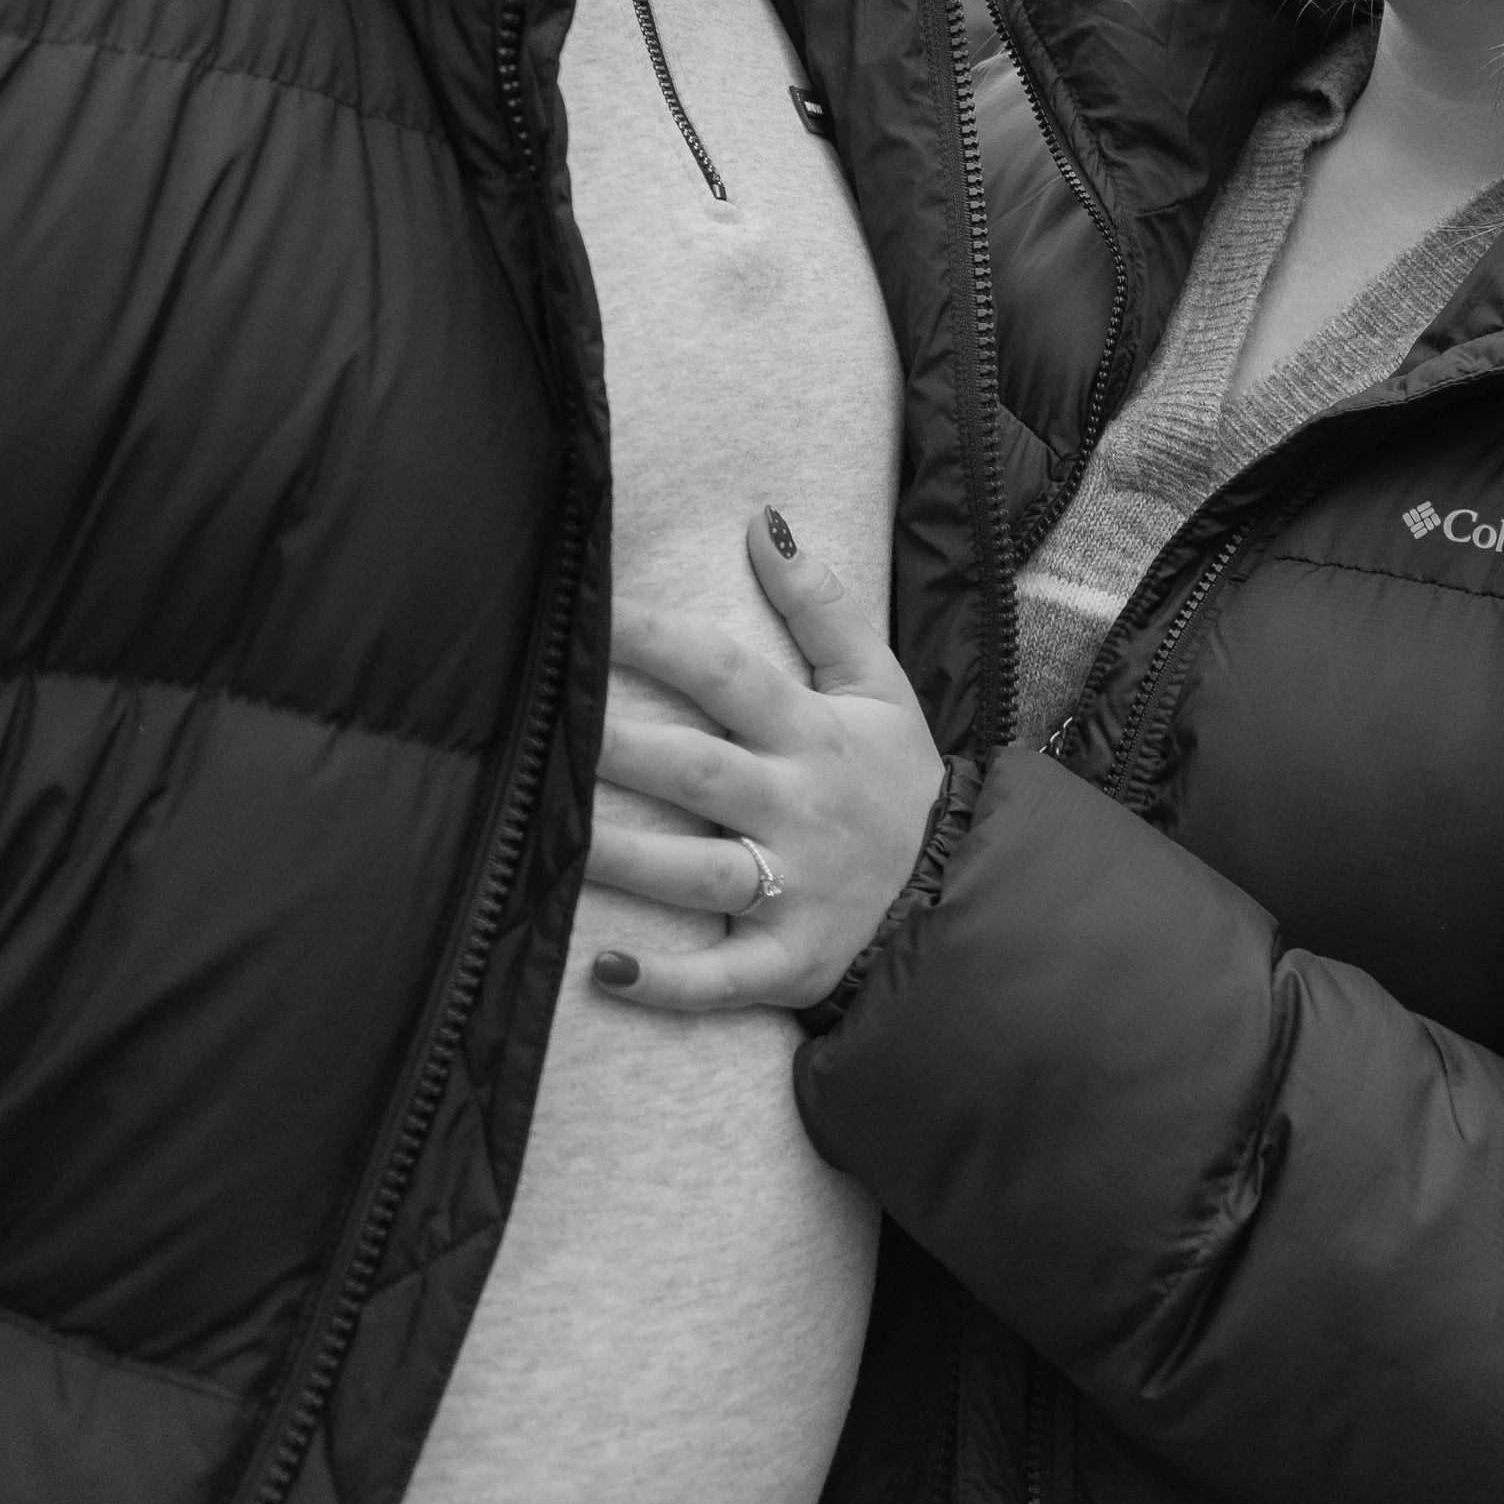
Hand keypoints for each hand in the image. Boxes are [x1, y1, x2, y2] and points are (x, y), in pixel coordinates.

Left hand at [586, 508, 945, 1012]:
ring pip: (698, 873)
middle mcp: (797, 808)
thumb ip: (821, 604)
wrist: (957, 887)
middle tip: (547, 725)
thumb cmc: (895, 777)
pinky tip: (602, 969)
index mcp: (812, 734)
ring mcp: (792, 891)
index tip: (591, 610)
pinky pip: (721, 979)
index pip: (725, 674)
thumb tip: (763, 521)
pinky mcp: (786, 963)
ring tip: (554, 834)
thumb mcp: (878, 683)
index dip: (658, 640)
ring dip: (626, 859)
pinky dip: (666, 983)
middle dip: (623, 748)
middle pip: (698, 771)